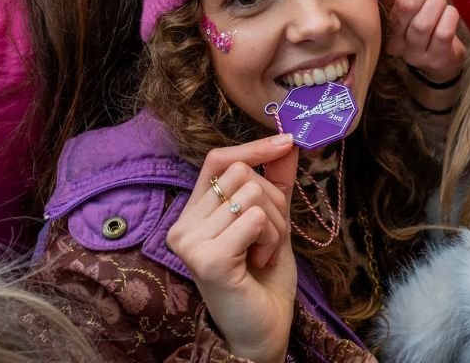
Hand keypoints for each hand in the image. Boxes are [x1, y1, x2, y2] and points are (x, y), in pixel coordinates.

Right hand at [167, 134, 299, 362]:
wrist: (264, 327)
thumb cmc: (265, 277)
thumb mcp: (274, 220)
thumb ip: (276, 181)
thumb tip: (287, 142)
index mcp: (194, 214)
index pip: (218, 160)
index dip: (254, 147)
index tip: (287, 141)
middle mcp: (182, 226)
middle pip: (240, 173)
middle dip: (272, 199)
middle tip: (268, 235)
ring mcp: (190, 242)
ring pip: (251, 195)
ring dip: (274, 224)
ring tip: (261, 252)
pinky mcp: (207, 259)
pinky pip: (255, 219)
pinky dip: (270, 238)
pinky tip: (258, 262)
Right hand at [384, 0, 465, 83]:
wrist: (441, 61)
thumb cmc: (431, 22)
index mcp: (385, 16)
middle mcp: (393, 37)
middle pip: (406, 3)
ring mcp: (413, 51)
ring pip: (422, 20)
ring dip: (438, 0)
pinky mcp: (433, 59)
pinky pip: (442, 33)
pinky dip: (449, 17)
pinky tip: (451, 12)